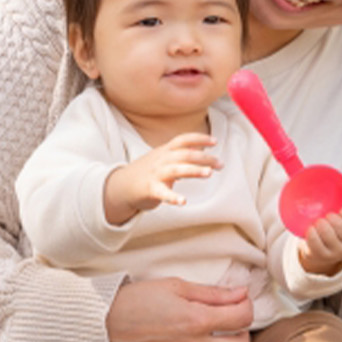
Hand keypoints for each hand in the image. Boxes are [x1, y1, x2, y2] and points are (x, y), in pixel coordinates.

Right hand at [103, 133, 221, 223]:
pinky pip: (162, 193)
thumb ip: (180, 154)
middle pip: (184, 154)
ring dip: (193, 170)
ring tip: (209, 173)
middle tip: (220, 165)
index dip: (199, 139)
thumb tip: (201, 148)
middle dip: (204, 158)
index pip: (183, 140)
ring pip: (176, 169)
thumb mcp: (163, 159)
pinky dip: (172, 197)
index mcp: (165, 151)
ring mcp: (155, 174)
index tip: (215, 142)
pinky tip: (183, 202)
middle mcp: (161, 160)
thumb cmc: (147, 172)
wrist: (121, 186)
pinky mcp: (150, 190)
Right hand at [105, 277, 254, 341]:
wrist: (102, 327)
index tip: (238, 302)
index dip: (246, 306)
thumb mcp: (174, 286)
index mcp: (196, 319)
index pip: (243, 318)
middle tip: (231, 325)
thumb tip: (241, 293)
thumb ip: (212, 293)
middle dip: (243, 334)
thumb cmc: (136, 301)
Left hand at [299, 207, 341, 275]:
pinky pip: (315, 243)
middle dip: (332, 218)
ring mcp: (336, 253)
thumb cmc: (333, 230)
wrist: (323, 255)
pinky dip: (311, 233)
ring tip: (318, 221)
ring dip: (320, 224)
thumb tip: (309, 172)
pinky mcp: (322, 256)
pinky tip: (310, 229)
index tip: (341, 209)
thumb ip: (337, 203)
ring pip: (328, 234)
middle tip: (327, 215)